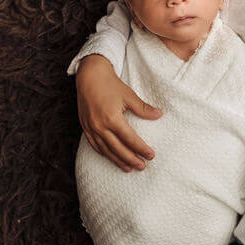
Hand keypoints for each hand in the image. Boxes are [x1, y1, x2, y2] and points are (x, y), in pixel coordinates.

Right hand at [76, 54, 161, 171]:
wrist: (89, 76)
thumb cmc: (110, 84)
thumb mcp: (129, 96)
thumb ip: (143, 109)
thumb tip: (159, 115)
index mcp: (112, 118)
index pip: (130, 139)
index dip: (141, 149)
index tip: (151, 155)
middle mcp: (100, 126)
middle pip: (118, 149)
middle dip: (131, 159)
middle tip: (142, 167)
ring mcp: (91, 128)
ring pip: (105, 150)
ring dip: (118, 160)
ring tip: (129, 168)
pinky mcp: (85, 127)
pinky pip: (94, 145)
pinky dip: (104, 153)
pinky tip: (112, 157)